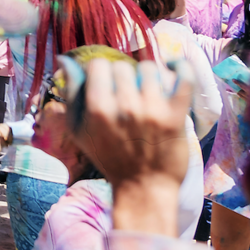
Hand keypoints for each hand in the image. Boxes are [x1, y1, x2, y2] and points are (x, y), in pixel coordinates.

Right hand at [69, 57, 193, 235]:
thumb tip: (66, 60)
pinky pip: (183, 77)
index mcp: (98, 109)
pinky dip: (180, 67)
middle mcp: (125, 106)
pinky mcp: (176, 115)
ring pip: (151, 68)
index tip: (106, 83)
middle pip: (124, 65)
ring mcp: (153, 110)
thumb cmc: (108, 158)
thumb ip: (72, 94)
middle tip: (127, 91)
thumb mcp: (79, 130)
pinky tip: (174, 68)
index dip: (101, 71)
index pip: (98, 65)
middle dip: (124, 75)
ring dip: (149, 76)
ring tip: (148, 89)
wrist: (143, 188)